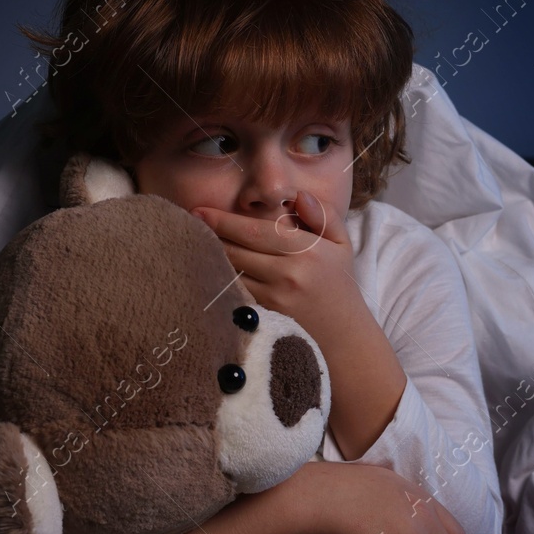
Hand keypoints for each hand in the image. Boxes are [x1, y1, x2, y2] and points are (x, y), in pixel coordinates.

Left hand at [190, 192, 365, 349]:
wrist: (345, 337)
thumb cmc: (339, 285)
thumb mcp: (342, 245)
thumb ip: (324, 215)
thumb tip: (298, 196)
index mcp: (307, 250)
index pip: (256, 230)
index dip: (223, 221)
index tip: (200, 211)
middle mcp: (289, 274)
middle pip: (237, 250)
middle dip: (211, 235)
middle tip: (189, 223)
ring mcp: (275, 298)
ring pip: (232, 272)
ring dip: (214, 258)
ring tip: (196, 244)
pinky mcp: (266, 317)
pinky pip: (236, 293)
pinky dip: (223, 280)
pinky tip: (212, 270)